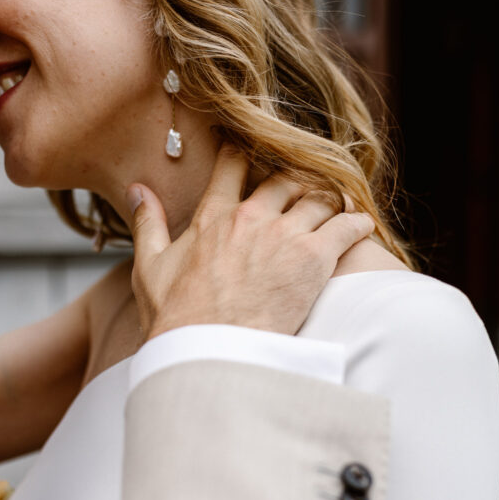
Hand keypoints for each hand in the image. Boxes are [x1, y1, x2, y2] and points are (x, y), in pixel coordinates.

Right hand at [129, 145, 374, 338]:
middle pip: (285, 177)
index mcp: (213, 217)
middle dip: (297, 178)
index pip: (233, 166)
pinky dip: (357, 221)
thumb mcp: (150, 267)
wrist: (211, 352)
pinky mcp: (314, 258)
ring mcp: (285, 235)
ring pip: (319, 196)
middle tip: (306, 185)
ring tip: (338, 204)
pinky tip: (361, 224)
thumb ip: (148, 223)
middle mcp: (252, 217)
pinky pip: (347, 225)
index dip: (244, 152)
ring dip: (329, 198)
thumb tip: (137, 190)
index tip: (253, 146)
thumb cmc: (177, 318)